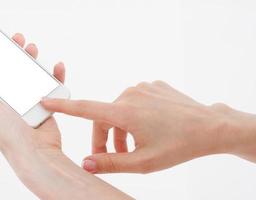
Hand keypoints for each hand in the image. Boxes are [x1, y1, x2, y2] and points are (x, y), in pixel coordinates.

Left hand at [0, 33, 131, 198]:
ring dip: (32, 59)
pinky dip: (55, 75)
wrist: (35, 152)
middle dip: (14, 51)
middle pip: (11, 68)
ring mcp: (27, 100)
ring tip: (32, 48)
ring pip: (30, 73)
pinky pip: (51, 85)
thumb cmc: (6, 133)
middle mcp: (9, 98)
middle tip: (17, 39)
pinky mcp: (45, 103)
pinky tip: (56, 67)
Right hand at [41, 81, 255, 173]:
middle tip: (114, 157)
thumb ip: (110, 163)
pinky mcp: (154, 86)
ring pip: (120, 110)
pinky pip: (135, 102)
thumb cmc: (178, 146)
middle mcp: (131, 94)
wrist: (210, 128)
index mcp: (125, 112)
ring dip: (121, 129)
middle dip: (104, 138)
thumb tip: (85, 163)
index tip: (46, 101)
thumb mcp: (143, 162)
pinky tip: (150, 129)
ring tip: (133, 148)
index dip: (63, 107)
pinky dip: (134, 117)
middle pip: (104, 117)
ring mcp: (144, 87)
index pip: (85, 109)